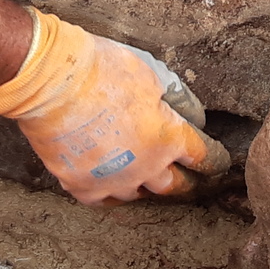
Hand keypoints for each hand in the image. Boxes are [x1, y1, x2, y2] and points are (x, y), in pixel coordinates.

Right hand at [0, 10, 231, 204]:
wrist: (50, 81)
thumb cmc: (103, 70)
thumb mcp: (152, 74)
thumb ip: (178, 99)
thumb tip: (193, 117)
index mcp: (168, 139)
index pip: (204, 158)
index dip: (216, 159)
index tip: (219, 161)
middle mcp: (146, 168)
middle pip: (177, 186)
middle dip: (189, 182)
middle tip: (193, 180)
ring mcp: (114, 182)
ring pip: (140, 195)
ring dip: (147, 185)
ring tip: (148, 179)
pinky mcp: (82, 187)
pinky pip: (105, 199)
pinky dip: (113, 191)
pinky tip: (115, 185)